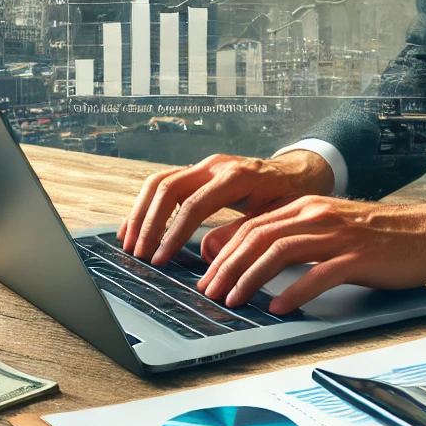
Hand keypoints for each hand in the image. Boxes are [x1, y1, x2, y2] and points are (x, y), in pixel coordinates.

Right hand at [117, 150, 333, 265]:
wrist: (296, 173)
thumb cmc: (288, 198)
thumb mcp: (272, 218)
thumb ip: (241, 233)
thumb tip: (206, 254)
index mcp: (235, 176)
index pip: (193, 205)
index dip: (173, 234)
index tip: (160, 259)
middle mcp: (214, 166)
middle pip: (167, 188)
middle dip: (149, 223)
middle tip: (139, 254)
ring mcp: (203, 166)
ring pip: (159, 182)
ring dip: (141, 214)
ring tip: (129, 243)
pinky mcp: (197, 172)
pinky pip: (164, 183)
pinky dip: (146, 205)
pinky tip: (135, 226)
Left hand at [195, 196, 425, 314]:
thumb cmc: (376, 236)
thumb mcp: (328, 228)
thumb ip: (293, 236)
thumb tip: (253, 257)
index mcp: (306, 207)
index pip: (252, 226)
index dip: (224, 251)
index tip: (207, 276)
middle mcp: (317, 215)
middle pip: (259, 237)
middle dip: (228, 266)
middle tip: (211, 293)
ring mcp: (337, 234)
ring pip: (281, 251)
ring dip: (251, 278)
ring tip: (235, 300)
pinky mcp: (358, 256)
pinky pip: (320, 274)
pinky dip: (295, 292)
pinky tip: (280, 308)